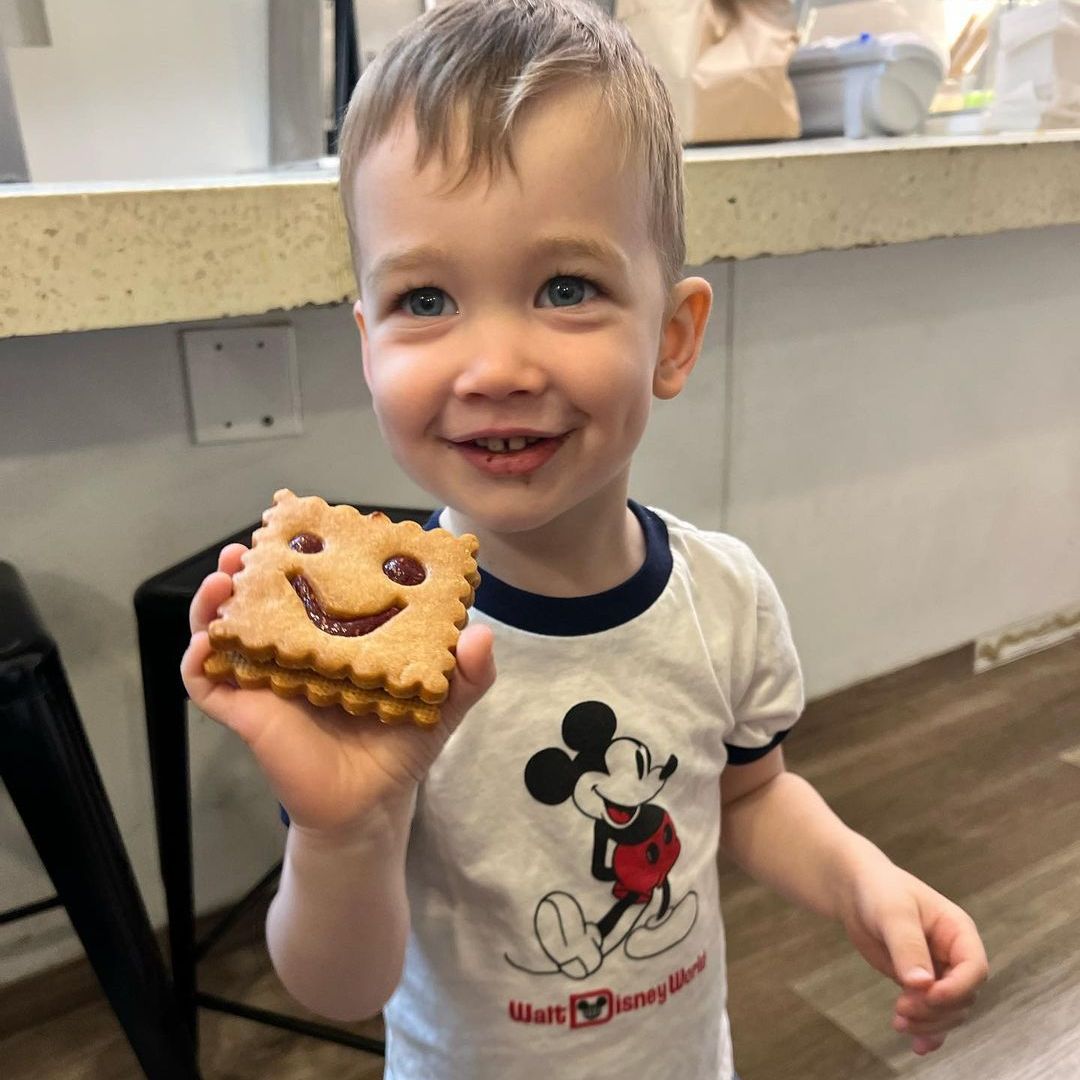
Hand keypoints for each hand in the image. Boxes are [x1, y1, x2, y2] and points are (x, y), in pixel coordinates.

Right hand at [180, 543, 495, 833]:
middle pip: (264, 599)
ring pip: (228, 631)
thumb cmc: (404, 745)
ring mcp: (269, 679)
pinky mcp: (248, 713)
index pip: (318, 586)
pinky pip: (208, 683)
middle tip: (251, 545)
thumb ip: (469, 671)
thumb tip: (480, 634)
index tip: (310, 528)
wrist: (374, 805)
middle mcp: (299, 650)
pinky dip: (199, 661)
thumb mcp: (444, 701)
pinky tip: (207, 643)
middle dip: (251, 568)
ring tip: (224, 575)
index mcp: (340, 638)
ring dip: (216, 601)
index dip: (309, 556)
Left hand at [840, 862, 987, 1055]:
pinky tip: (917, 1046)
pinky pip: (932, 1013)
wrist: (855, 891)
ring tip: (899, 1023)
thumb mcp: (893, 914)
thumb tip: (921, 985)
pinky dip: (928, 1031)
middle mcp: (953, 954)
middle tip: (902, 1010)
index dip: (957, 989)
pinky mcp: (919, 984)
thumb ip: (908, 947)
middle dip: (936, 1009)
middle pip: (963, 996)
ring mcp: (938, 971)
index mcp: (958, 931)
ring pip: (949, 1010)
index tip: (929, 997)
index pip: (974, 969)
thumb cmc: (879, 890)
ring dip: (929, 1022)